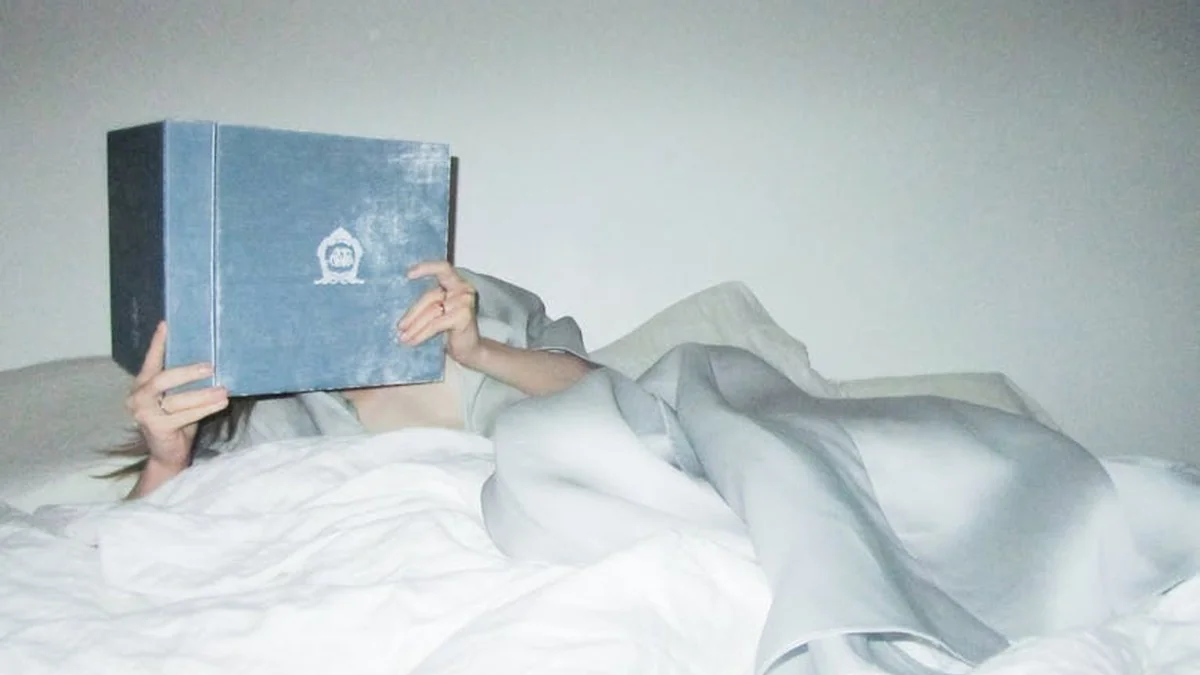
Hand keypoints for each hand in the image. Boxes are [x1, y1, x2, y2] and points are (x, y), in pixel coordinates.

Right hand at [126, 322, 229, 472]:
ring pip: (177, 400)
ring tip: (224, 390)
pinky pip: (185, 416)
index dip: (158, 343)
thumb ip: (181, 381)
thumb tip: (209, 360)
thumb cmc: (177, 420)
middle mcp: (138, 397)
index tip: (166, 324)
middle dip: (188, 372)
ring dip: (204, 394)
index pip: (150, 360)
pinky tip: (221, 403)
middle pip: (162, 379)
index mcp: (143, 384)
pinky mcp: (157, 428)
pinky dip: (205, 409)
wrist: (168, 454)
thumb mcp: (177, 397)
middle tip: (210, 367)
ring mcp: (144, 414)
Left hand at [396, 261, 482, 367]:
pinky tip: (412, 341)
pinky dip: (421, 334)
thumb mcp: (440, 310)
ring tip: (403, 337)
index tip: (408, 274)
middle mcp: (463, 289)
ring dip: (414, 327)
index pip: (443, 268)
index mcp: (457, 283)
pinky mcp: (463, 317)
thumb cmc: (453, 329)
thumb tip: (401, 306)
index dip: (426, 268)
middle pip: (430, 296)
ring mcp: (465, 302)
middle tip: (400, 326)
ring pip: (431, 312)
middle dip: (412, 313)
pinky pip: (435, 324)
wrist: (470, 349)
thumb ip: (429, 303)